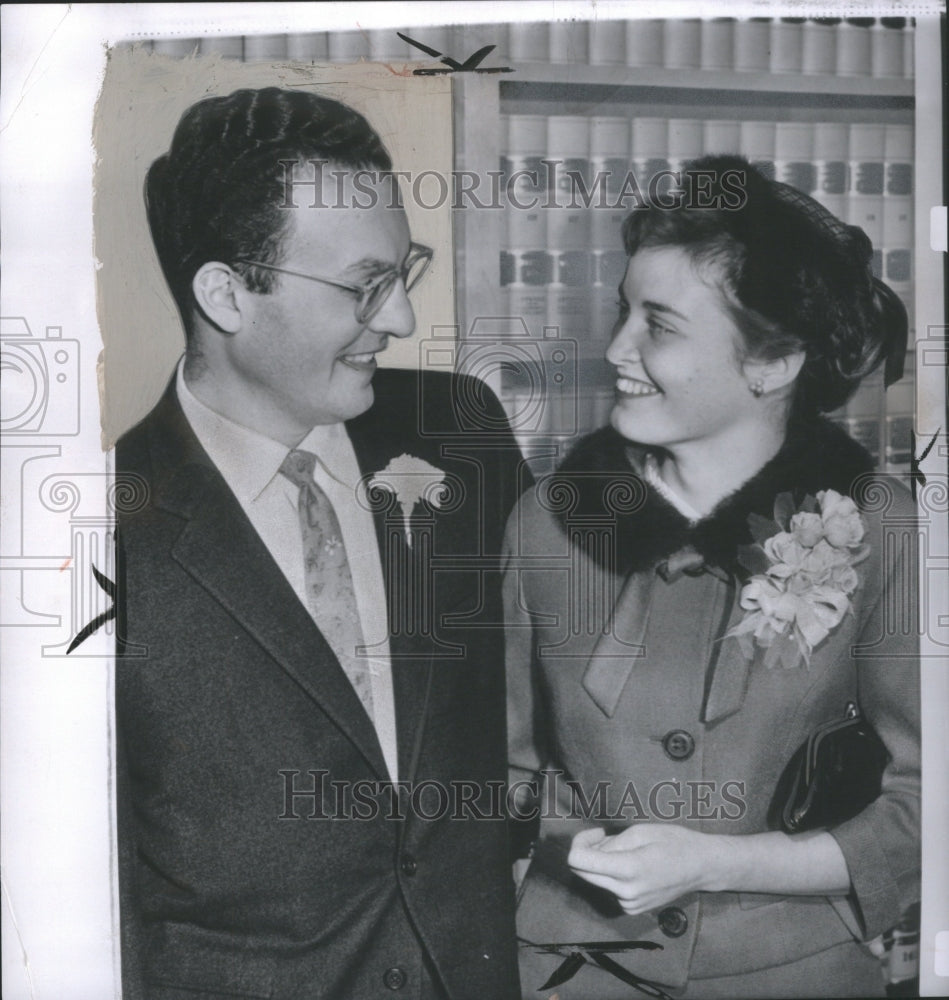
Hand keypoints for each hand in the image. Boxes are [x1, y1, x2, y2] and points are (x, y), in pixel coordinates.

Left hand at [568, 824, 725, 915]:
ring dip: (600, 863)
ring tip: (625, 849)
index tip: (597, 832)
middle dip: (587, 851)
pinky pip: (609, 888)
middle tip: (605, 836)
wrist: (702, 868)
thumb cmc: (675, 842)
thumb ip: (611, 842)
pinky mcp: (632, 909)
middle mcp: (625, 892)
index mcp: (628, 870)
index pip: (578, 861)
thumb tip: (591, 850)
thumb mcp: (641, 831)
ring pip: (595, 880)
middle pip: (582, 872)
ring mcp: (629, 904)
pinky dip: (611, 874)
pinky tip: (631, 864)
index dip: (579, 842)